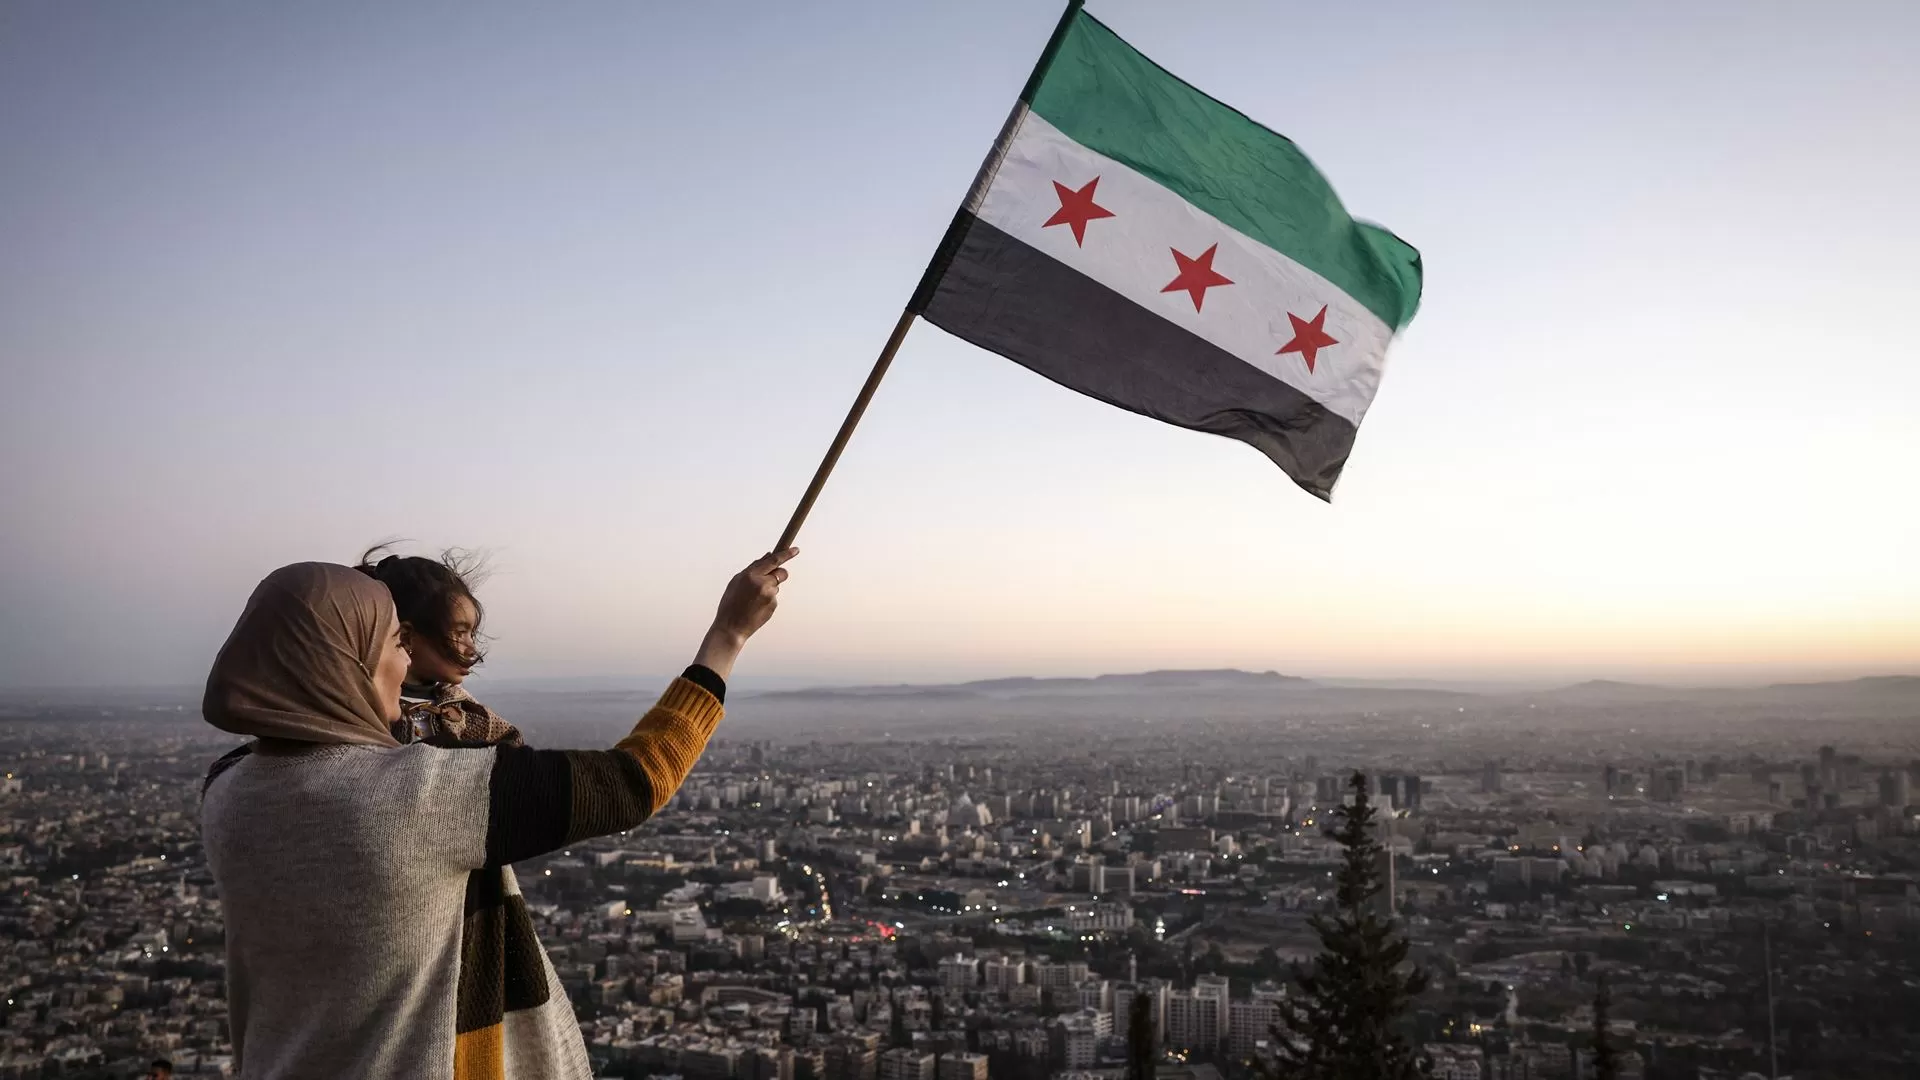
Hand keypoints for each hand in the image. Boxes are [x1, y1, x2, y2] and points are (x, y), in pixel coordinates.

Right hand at [695, 548, 796, 678]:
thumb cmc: (730, 604)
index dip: (786, 554)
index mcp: (751, 575)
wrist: (731, 627)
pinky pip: (774, 597)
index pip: (774, 560)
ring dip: (769, 589)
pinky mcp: (773, 606)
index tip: (795, 550)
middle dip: (779, 574)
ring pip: (776, 586)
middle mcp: (762, 584)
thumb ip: (753, 568)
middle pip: (781, 573)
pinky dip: (767, 600)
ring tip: (753, 599)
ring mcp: (770, 596)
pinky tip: (756, 607)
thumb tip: (767, 557)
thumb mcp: (736, 582)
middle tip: (769, 580)